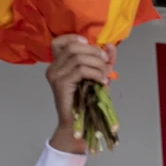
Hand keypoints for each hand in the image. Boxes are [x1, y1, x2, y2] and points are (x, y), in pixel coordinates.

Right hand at [46, 35, 115, 153]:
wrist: (79, 126)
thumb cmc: (87, 104)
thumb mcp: (98, 79)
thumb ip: (103, 63)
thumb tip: (112, 47)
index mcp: (58, 64)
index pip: (60, 42)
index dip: (76, 39)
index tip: (94, 47)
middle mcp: (53, 67)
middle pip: (73, 47)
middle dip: (94, 52)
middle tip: (107, 64)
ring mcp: (55, 75)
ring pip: (78, 58)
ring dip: (98, 65)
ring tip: (106, 76)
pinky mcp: (60, 84)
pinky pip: (80, 70)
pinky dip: (95, 73)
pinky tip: (103, 82)